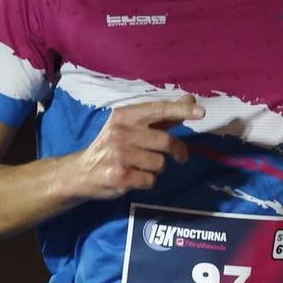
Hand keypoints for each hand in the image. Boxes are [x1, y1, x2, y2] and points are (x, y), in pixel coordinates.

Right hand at [65, 96, 204, 199]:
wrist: (81, 172)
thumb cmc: (113, 146)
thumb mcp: (132, 126)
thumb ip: (162, 115)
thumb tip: (191, 101)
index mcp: (125, 115)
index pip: (158, 109)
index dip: (181, 110)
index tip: (200, 112)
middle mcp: (121, 132)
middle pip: (165, 141)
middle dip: (178, 151)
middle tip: (181, 157)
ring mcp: (119, 155)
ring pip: (160, 164)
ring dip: (157, 168)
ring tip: (142, 166)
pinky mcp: (120, 176)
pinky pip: (150, 180)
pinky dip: (148, 181)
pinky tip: (134, 177)